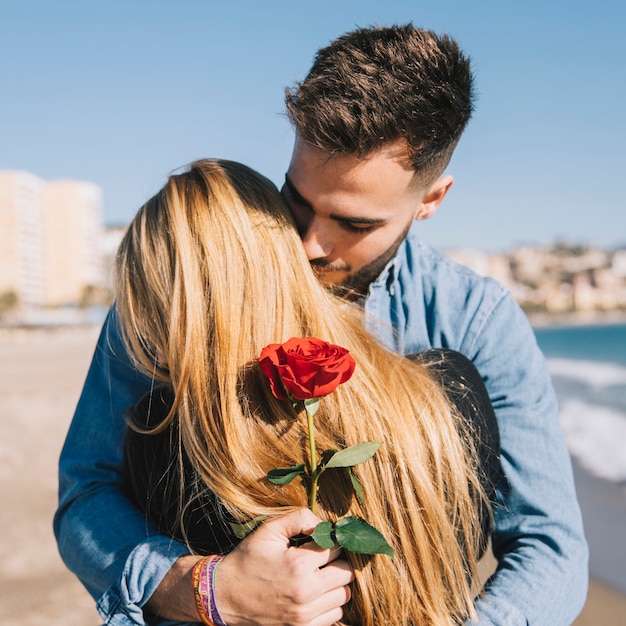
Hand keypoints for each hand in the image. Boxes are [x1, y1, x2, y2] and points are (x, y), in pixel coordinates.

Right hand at [217, 509, 353, 625]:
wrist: (225, 596)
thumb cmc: (248, 560)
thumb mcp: (269, 531)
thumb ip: (299, 519)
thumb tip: (323, 523)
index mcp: (298, 565)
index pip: (336, 548)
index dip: (331, 541)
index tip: (322, 540)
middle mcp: (305, 593)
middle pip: (346, 573)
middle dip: (338, 561)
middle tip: (324, 557)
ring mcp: (305, 616)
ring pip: (344, 596)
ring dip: (336, 584)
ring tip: (320, 575)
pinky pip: (334, 616)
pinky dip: (330, 604)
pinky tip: (315, 594)